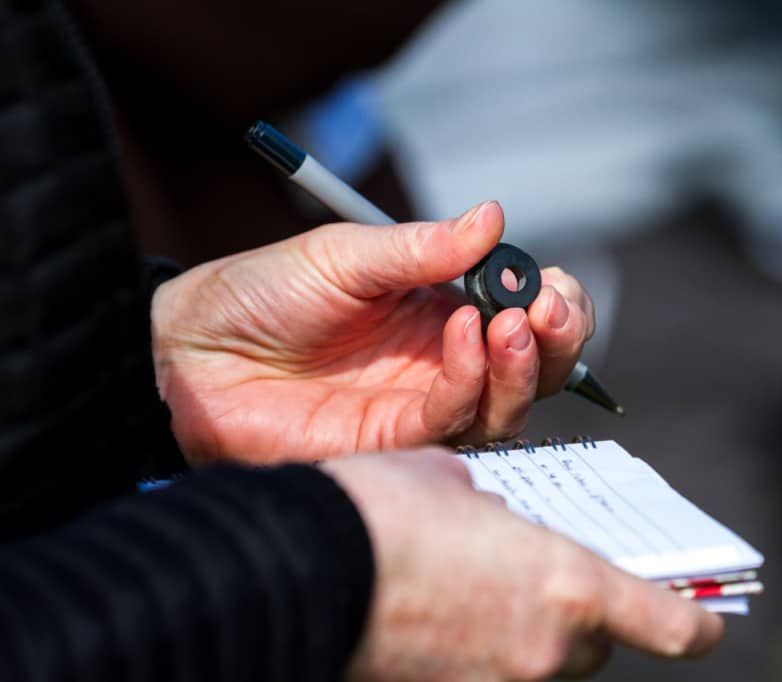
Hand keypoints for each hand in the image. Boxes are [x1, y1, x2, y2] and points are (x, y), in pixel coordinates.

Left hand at [151, 202, 594, 463]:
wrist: (191, 352)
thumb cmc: (262, 293)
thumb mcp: (347, 255)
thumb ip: (423, 247)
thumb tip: (494, 216)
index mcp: (441, 309)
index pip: (523, 313)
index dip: (553, 301)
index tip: (551, 284)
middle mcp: (444, 360)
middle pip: (534, 366)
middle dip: (559, 340)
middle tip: (550, 309)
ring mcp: (422, 403)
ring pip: (508, 403)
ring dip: (523, 364)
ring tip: (509, 321)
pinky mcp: (394, 441)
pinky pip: (455, 419)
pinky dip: (470, 379)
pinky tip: (461, 333)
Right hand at [321, 449, 723, 680]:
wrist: (296, 567)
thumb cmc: (382, 508)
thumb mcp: (454, 481)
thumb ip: (495, 508)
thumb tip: (489, 519)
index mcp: (566, 587)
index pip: (671, 628)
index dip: (696, 623)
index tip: (706, 618)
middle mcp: (543, 653)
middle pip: (595, 650)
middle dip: (584, 620)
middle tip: (551, 585)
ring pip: (539, 669)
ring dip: (528, 638)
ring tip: (483, 596)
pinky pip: (486, 678)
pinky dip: (480, 656)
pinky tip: (442, 619)